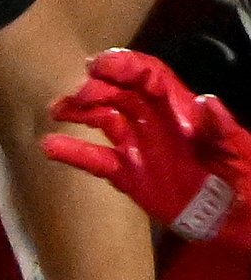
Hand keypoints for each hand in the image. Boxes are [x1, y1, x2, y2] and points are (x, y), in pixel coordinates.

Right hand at [42, 48, 250, 248]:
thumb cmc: (239, 175)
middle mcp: (152, 121)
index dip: (123, 65)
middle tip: (78, 95)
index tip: (98, 65)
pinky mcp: (124, 173)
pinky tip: (49, 147)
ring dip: (78, 112)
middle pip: (118, 93)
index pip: (147, 76)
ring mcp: (136, 146)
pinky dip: (72, 152)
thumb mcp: (238, 148)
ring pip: (101, 119)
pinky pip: (94, 159)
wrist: (229, 214)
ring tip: (56, 112)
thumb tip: (206, 101)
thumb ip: (222, 126)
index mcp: (178, 108)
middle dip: (96, 88)